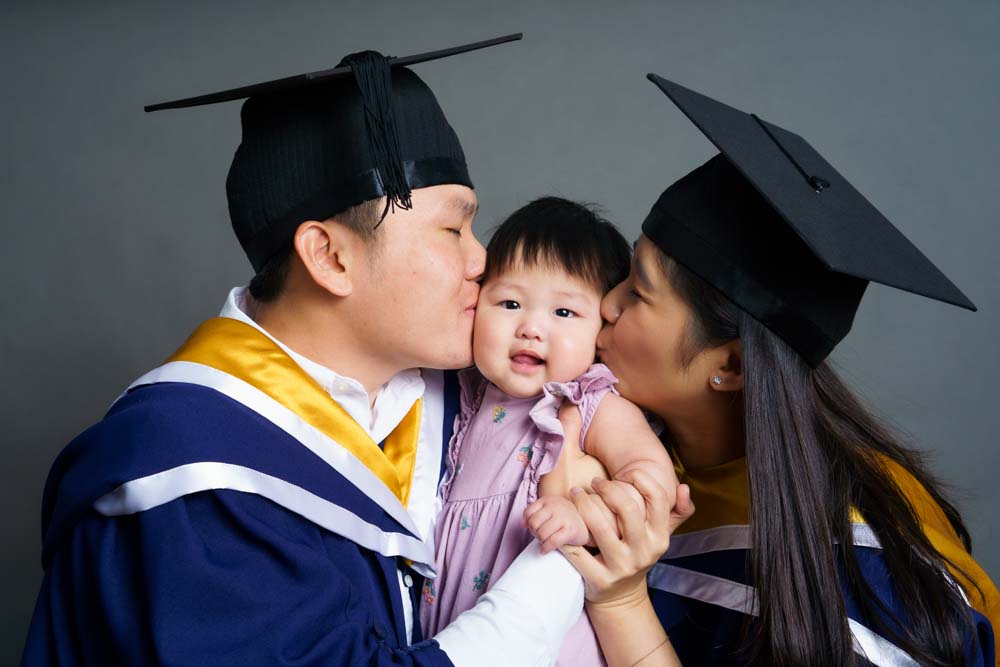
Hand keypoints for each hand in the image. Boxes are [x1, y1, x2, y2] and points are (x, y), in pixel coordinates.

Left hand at [524, 495, 589, 552]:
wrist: (590, 523)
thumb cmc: (566, 518)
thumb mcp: (551, 509)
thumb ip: (536, 513)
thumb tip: (523, 524)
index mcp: (549, 499)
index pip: (528, 512)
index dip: (528, 523)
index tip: (533, 528)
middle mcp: (556, 506)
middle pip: (534, 523)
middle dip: (535, 533)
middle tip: (541, 536)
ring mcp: (563, 517)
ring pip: (541, 533)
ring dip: (541, 541)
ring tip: (545, 541)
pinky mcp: (570, 530)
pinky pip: (551, 542)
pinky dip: (545, 548)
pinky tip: (544, 550)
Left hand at [560, 470, 693, 606]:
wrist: (621, 598)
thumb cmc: (637, 555)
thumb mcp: (659, 536)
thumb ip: (677, 511)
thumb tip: (684, 486)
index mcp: (660, 538)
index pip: (658, 500)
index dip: (642, 480)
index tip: (626, 473)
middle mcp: (644, 553)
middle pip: (628, 509)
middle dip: (608, 488)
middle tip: (596, 482)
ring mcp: (622, 567)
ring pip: (600, 527)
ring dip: (583, 504)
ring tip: (575, 494)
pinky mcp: (600, 579)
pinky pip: (578, 552)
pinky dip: (567, 534)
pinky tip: (564, 520)